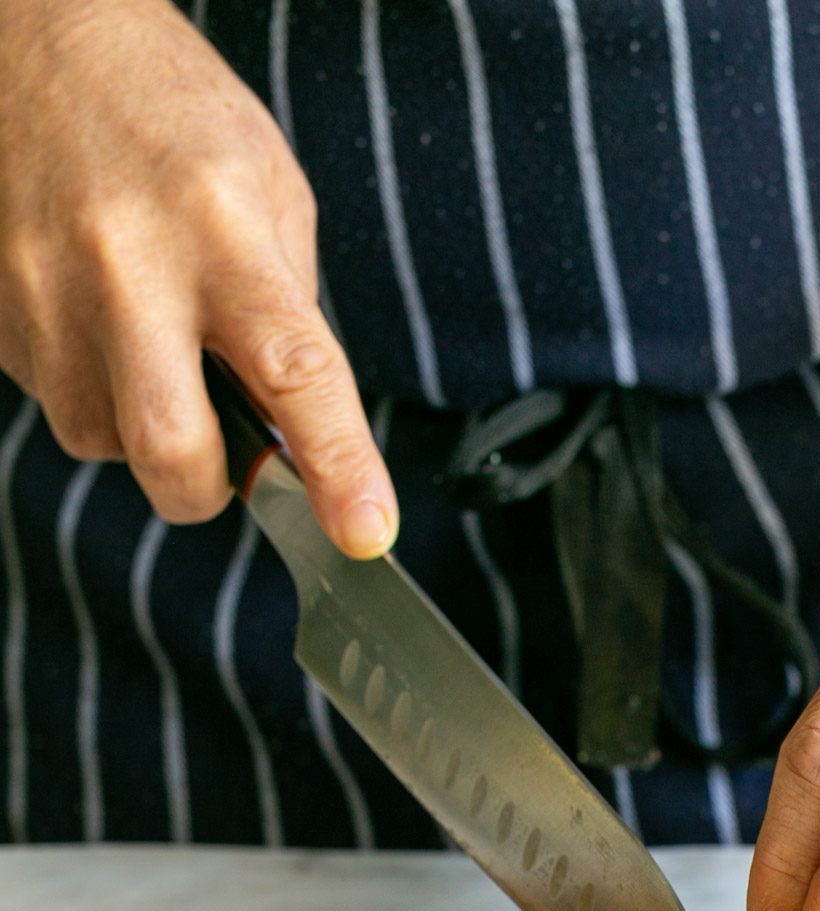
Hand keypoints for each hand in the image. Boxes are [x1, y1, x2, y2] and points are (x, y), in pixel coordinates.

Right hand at [0, 0, 396, 556]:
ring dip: (144, 430)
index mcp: (222, 230)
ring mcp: (45, 292)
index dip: (338, 468)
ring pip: (105, 443)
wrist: (30, 35)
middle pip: (173, 452)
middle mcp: (128, 266)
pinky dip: (95, 389)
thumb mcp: (268, 189)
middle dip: (209, 490)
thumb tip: (296, 425)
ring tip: (152, 344)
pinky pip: (60, 403)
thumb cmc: (166, 109)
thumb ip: (287, 311)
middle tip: (226, 462)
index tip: (364, 531)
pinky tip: (102, 318)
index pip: (295, 374)